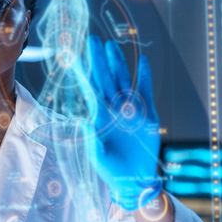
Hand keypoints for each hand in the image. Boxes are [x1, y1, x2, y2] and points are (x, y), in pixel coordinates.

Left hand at [84, 35, 161, 210]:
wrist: (135, 180)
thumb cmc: (111, 170)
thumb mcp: (98, 156)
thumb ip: (92, 140)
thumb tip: (85, 123)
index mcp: (98, 117)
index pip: (89, 90)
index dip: (82, 73)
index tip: (73, 58)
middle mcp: (113, 110)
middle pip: (104, 79)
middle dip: (98, 61)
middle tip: (92, 40)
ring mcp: (130, 110)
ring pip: (122, 81)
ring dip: (118, 63)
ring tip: (111, 46)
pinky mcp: (148, 114)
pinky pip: (145, 91)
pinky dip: (145, 76)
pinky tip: (143, 61)